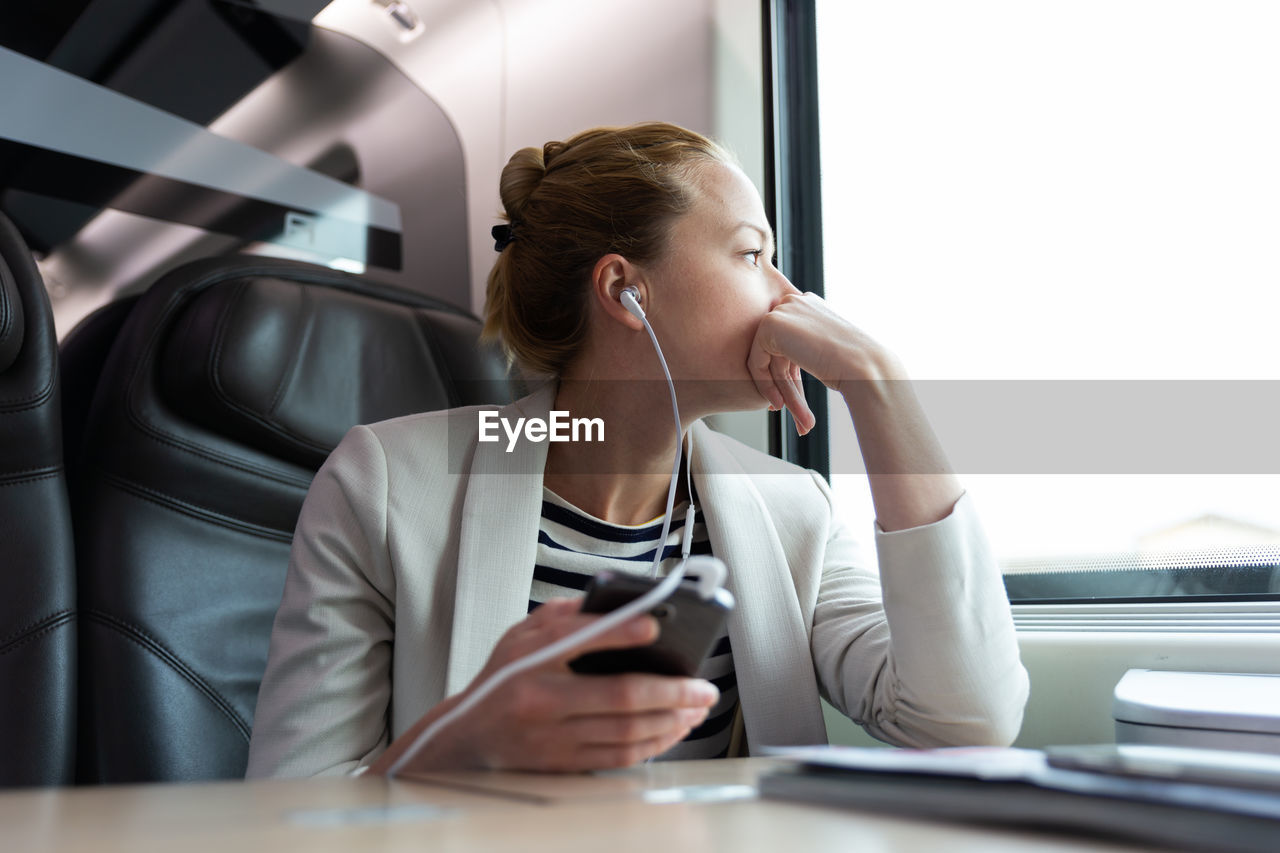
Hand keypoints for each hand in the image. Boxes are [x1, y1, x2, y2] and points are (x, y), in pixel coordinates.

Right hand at [373, 598, 718, 773]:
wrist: (468, 736)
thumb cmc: (503, 677)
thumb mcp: (522, 634)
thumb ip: (566, 615)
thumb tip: (618, 601)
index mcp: (529, 658)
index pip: (580, 638)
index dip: (623, 631)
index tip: (657, 625)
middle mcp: (540, 699)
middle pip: (619, 695)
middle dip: (672, 690)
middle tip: (703, 686)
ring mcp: (551, 737)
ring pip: (626, 730)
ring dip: (671, 719)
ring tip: (696, 707)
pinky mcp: (562, 764)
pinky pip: (619, 756)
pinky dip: (653, 743)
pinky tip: (673, 729)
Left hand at [747, 292, 879, 434]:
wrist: (863, 365)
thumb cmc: (854, 365)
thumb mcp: (826, 352)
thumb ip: (803, 349)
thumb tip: (783, 365)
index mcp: (810, 305)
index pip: (789, 342)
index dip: (788, 374)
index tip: (790, 400)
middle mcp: (795, 302)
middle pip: (777, 352)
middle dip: (783, 386)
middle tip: (789, 412)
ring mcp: (782, 310)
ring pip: (768, 360)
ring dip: (780, 392)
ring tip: (794, 420)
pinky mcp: (770, 325)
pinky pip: (757, 361)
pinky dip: (766, 385)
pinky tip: (779, 405)